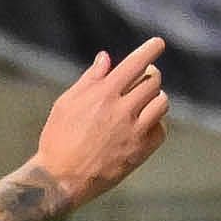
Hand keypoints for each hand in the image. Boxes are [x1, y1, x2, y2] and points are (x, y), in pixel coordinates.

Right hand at [31, 37, 171, 213]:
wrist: (62, 177)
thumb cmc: (59, 137)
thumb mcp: (67, 103)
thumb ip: (90, 80)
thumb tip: (106, 58)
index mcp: (102, 95)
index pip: (133, 65)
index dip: (148, 51)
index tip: (159, 42)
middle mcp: (122, 110)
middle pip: (153, 81)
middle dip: (150, 75)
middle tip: (143, 78)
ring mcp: (135, 131)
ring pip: (162, 103)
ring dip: (155, 98)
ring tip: (141, 102)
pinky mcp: (143, 150)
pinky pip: (161, 128)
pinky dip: (155, 123)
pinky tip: (141, 125)